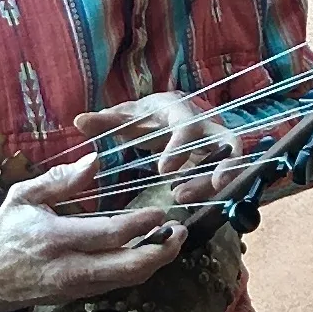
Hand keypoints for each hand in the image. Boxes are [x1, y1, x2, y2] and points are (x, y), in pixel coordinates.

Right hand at [0, 153, 186, 311]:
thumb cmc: (5, 232)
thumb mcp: (23, 196)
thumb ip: (60, 180)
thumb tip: (95, 161)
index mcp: (55, 239)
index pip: (109, 235)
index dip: (139, 225)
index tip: (160, 212)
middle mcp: (71, 268)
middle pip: (128, 267)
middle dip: (160, 252)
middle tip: (181, 232)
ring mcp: (78, 287)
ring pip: (127, 279)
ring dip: (156, 262)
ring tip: (174, 240)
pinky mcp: (81, 296)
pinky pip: (117, 284)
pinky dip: (139, 269)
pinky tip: (152, 251)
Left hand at [74, 92, 242, 204]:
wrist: (164, 116)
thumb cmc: (145, 118)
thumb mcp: (126, 117)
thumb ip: (106, 121)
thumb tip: (80, 121)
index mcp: (181, 110)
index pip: (189, 125)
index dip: (180, 147)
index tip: (163, 170)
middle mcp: (207, 124)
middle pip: (227, 142)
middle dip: (218, 167)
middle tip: (191, 192)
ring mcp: (217, 143)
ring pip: (232, 160)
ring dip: (214, 181)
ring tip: (184, 197)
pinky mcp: (220, 159)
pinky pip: (229, 174)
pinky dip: (218, 187)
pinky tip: (197, 201)